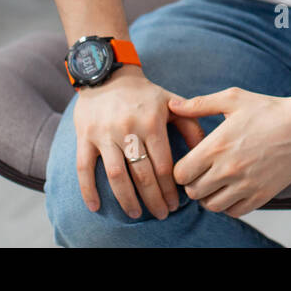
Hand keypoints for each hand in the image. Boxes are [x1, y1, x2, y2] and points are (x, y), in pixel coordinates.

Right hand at [72, 65, 205, 219]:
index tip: (176, 204)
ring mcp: (104, 133)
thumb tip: (206, 150)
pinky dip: (88, 189)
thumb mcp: (171, 103)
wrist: (108, 75)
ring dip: (126, 199)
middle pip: (142, 174)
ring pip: (116, 175)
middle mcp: (128, 128)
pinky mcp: (85, 136)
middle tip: (161, 214)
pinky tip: (96, 207)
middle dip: (153, 199)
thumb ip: (191, 124)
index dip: (170, 188)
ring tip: (136, 214)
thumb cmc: (145, 94)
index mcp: (152, 121)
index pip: (163, 164)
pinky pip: (84, 167)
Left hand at [167, 88, 290, 217]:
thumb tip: (173, 105)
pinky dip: (228, 204)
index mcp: (217, 146)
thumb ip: (199, 104)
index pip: (180, 174)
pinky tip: (232, 189)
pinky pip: (234, 211)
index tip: (189, 162)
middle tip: (201, 173)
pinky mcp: (262, 195)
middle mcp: (229, 169)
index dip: (180, 169)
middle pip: (193, 192)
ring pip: (212, 205)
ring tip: (215, 182)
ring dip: (209, 196)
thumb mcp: (232, 99)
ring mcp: (246, 185)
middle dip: (192, 183)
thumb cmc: (268, 109)